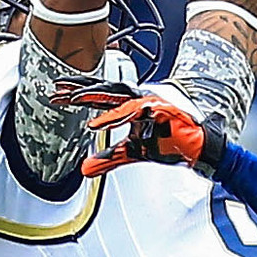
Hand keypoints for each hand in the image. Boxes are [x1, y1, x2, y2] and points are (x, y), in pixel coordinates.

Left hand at [63, 78, 211, 174]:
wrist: (198, 148)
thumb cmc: (170, 144)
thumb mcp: (132, 153)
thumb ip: (109, 159)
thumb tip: (85, 169)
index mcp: (130, 105)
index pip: (100, 96)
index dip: (78, 94)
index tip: (57, 95)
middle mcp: (138, 98)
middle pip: (104, 88)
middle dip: (80, 87)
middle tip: (57, 87)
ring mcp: (149, 101)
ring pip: (116, 94)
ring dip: (94, 96)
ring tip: (73, 100)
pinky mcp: (160, 108)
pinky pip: (133, 111)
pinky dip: (114, 116)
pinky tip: (97, 123)